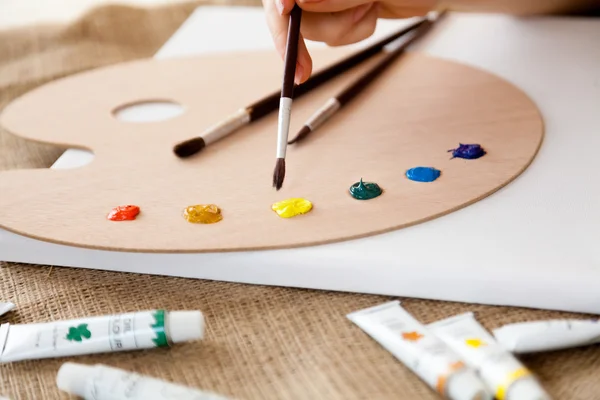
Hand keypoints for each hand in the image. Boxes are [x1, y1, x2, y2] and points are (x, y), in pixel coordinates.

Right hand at [262, 0, 437, 83]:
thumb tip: (299, 2)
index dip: (277, 2)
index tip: (284, 12)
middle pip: (289, 11)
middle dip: (313, 27)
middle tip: (304, 68)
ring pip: (312, 26)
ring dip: (343, 27)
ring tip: (370, 8)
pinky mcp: (339, 10)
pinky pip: (332, 34)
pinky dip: (354, 31)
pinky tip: (371, 13)